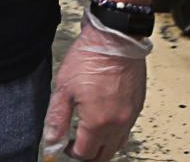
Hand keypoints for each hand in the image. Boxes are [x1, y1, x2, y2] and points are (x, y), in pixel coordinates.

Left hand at [41, 9, 151, 161]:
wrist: (114, 39)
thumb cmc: (89, 58)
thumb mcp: (64, 87)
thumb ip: (57, 118)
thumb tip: (52, 141)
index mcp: (98, 122)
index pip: (85, 153)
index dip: (71, 151)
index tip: (64, 143)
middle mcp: (118, 124)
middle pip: (104, 155)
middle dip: (88, 154)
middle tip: (75, 143)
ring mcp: (130, 116)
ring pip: (117, 145)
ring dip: (102, 145)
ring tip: (88, 133)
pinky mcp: (137, 107)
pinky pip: (126, 130)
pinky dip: (114, 132)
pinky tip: (104, 119)